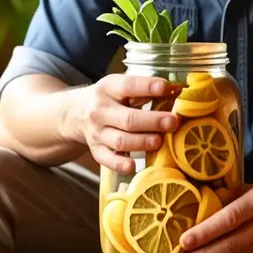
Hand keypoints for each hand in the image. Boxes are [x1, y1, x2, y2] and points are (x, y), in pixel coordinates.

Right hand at [64, 75, 180, 173]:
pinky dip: (120, 165)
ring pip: (120, 141)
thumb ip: (146, 90)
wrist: (75, 113)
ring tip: (160, 141)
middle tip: (173, 122)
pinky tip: (134, 166)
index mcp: (108, 88)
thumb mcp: (121, 87)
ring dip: (142, 143)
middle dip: (153, 121)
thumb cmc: (110, 98)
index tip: (168, 88)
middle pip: (128, 119)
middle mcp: (100, 110)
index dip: (149, 87)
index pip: (129, 86)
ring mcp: (96, 132)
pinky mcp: (95, 150)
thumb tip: (177, 92)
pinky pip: (107, 160)